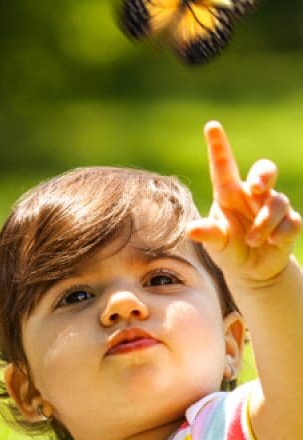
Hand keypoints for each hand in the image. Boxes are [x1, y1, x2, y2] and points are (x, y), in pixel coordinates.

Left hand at [187, 121, 301, 285]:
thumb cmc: (228, 249)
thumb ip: (208, 235)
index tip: (211, 126)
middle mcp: (252, 196)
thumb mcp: (216, 244)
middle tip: (257, 187)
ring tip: (252, 241)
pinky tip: (272, 243)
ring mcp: (272, 208)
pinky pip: (291, 222)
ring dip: (264, 223)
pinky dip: (281, 233)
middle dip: (264, 175)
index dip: (219, 146)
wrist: (251, 270)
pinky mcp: (289, 224)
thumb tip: (191, 230)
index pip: (224, 167)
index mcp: (229, 195)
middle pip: (265, 171)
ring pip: (277, 203)